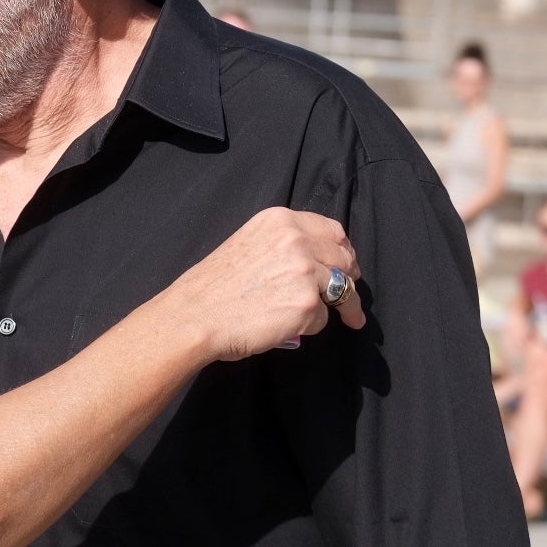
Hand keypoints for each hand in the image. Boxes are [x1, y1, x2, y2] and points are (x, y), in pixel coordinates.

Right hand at [166, 208, 363, 361]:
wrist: (194, 314)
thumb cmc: (213, 287)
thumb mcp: (249, 244)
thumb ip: (283, 245)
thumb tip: (318, 263)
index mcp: (280, 220)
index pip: (332, 230)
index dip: (343, 250)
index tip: (347, 265)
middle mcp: (296, 239)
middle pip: (345, 258)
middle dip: (351, 279)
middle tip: (350, 296)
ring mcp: (305, 271)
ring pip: (343, 289)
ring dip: (341, 306)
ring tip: (343, 318)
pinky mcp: (307, 304)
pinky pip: (324, 317)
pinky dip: (311, 325)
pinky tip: (288, 326)